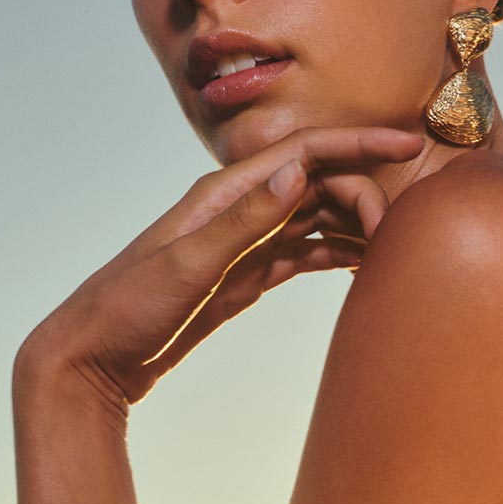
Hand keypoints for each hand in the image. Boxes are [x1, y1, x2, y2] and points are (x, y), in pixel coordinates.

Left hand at [16, 124, 427, 407]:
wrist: (92, 359)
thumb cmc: (127, 310)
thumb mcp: (188, 266)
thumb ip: (245, 221)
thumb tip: (297, 172)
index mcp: (223, 195)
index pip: (306, 152)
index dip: (360, 143)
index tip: (410, 144)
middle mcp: (238, 210)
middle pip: (320, 183)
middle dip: (367, 194)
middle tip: (405, 231)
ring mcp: (245, 243)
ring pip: (317, 217)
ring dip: (358, 223)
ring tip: (401, 241)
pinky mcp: (247, 275)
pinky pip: (304, 253)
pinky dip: (338, 254)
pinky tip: (366, 265)